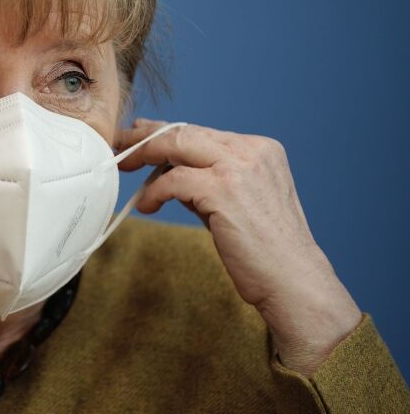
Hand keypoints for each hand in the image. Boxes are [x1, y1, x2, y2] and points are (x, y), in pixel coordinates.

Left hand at [115, 118, 361, 376]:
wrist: (294, 283)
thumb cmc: (265, 250)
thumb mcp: (240, 200)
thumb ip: (210, 179)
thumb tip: (168, 169)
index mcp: (261, 149)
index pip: (202, 131)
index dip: (166, 131)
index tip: (141, 133)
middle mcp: (252, 151)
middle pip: (185, 131)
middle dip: (146, 134)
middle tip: (120, 140)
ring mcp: (239, 167)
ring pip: (176, 145)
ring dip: (143, 155)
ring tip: (124, 166)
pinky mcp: (224, 189)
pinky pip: (173, 180)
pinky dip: (154, 191)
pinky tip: (147, 205)